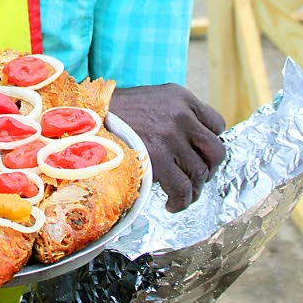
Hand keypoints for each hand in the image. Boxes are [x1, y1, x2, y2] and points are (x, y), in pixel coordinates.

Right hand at [110, 84, 225, 212]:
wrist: (85, 120)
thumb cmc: (114, 114)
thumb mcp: (151, 100)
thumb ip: (174, 114)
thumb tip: (191, 143)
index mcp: (181, 97)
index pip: (217, 124)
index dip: (210, 144)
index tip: (199, 155)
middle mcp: (181, 115)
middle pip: (216, 151)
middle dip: (209, 169)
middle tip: (196, 177)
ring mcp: (172, 138)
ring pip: (200, 173)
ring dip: (194, 189)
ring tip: (182, 195)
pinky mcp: (160, 160)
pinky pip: (183, 189)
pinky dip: (182, 202)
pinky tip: (171, 204)